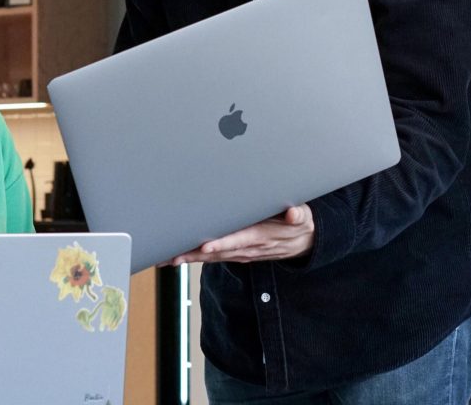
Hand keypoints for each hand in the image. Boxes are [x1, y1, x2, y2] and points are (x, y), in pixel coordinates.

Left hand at [164, 205, 314, 264]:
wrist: (303, 243)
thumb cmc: (298, 224)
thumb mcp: (303, 218)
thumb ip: (298, 215)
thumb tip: (294, 213)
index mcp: (262, 236)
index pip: (238, 240)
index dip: (222, 244)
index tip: (206, 246)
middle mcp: (248, 248)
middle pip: (218, 252)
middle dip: (195, 254)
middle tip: (172, 255)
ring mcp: (241, 253)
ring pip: (212, 257)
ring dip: (190, 258)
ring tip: (167, 258)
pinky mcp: (235, 253)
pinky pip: (213, 257)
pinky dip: (195, 257)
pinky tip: (177, 257)